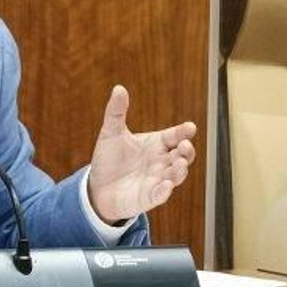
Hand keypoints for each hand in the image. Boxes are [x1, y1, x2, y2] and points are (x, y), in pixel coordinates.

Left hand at [86, 86, 195, 223]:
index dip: (184, 131)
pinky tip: (165, 185)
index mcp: (157, 144)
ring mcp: (158, 180)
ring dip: (180, 170)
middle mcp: (162, 161)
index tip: (190, 127)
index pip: (175, 135)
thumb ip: (116, 112)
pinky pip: (160, 195)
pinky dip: (165, 191)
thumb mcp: (111, 133)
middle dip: (187, 151)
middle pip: (183, 155)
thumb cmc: (109, 159)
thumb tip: (118, 88)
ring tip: (179, 164)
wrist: (97, 187)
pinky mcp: (149, 197)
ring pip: (176, 175)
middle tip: (184, 146)